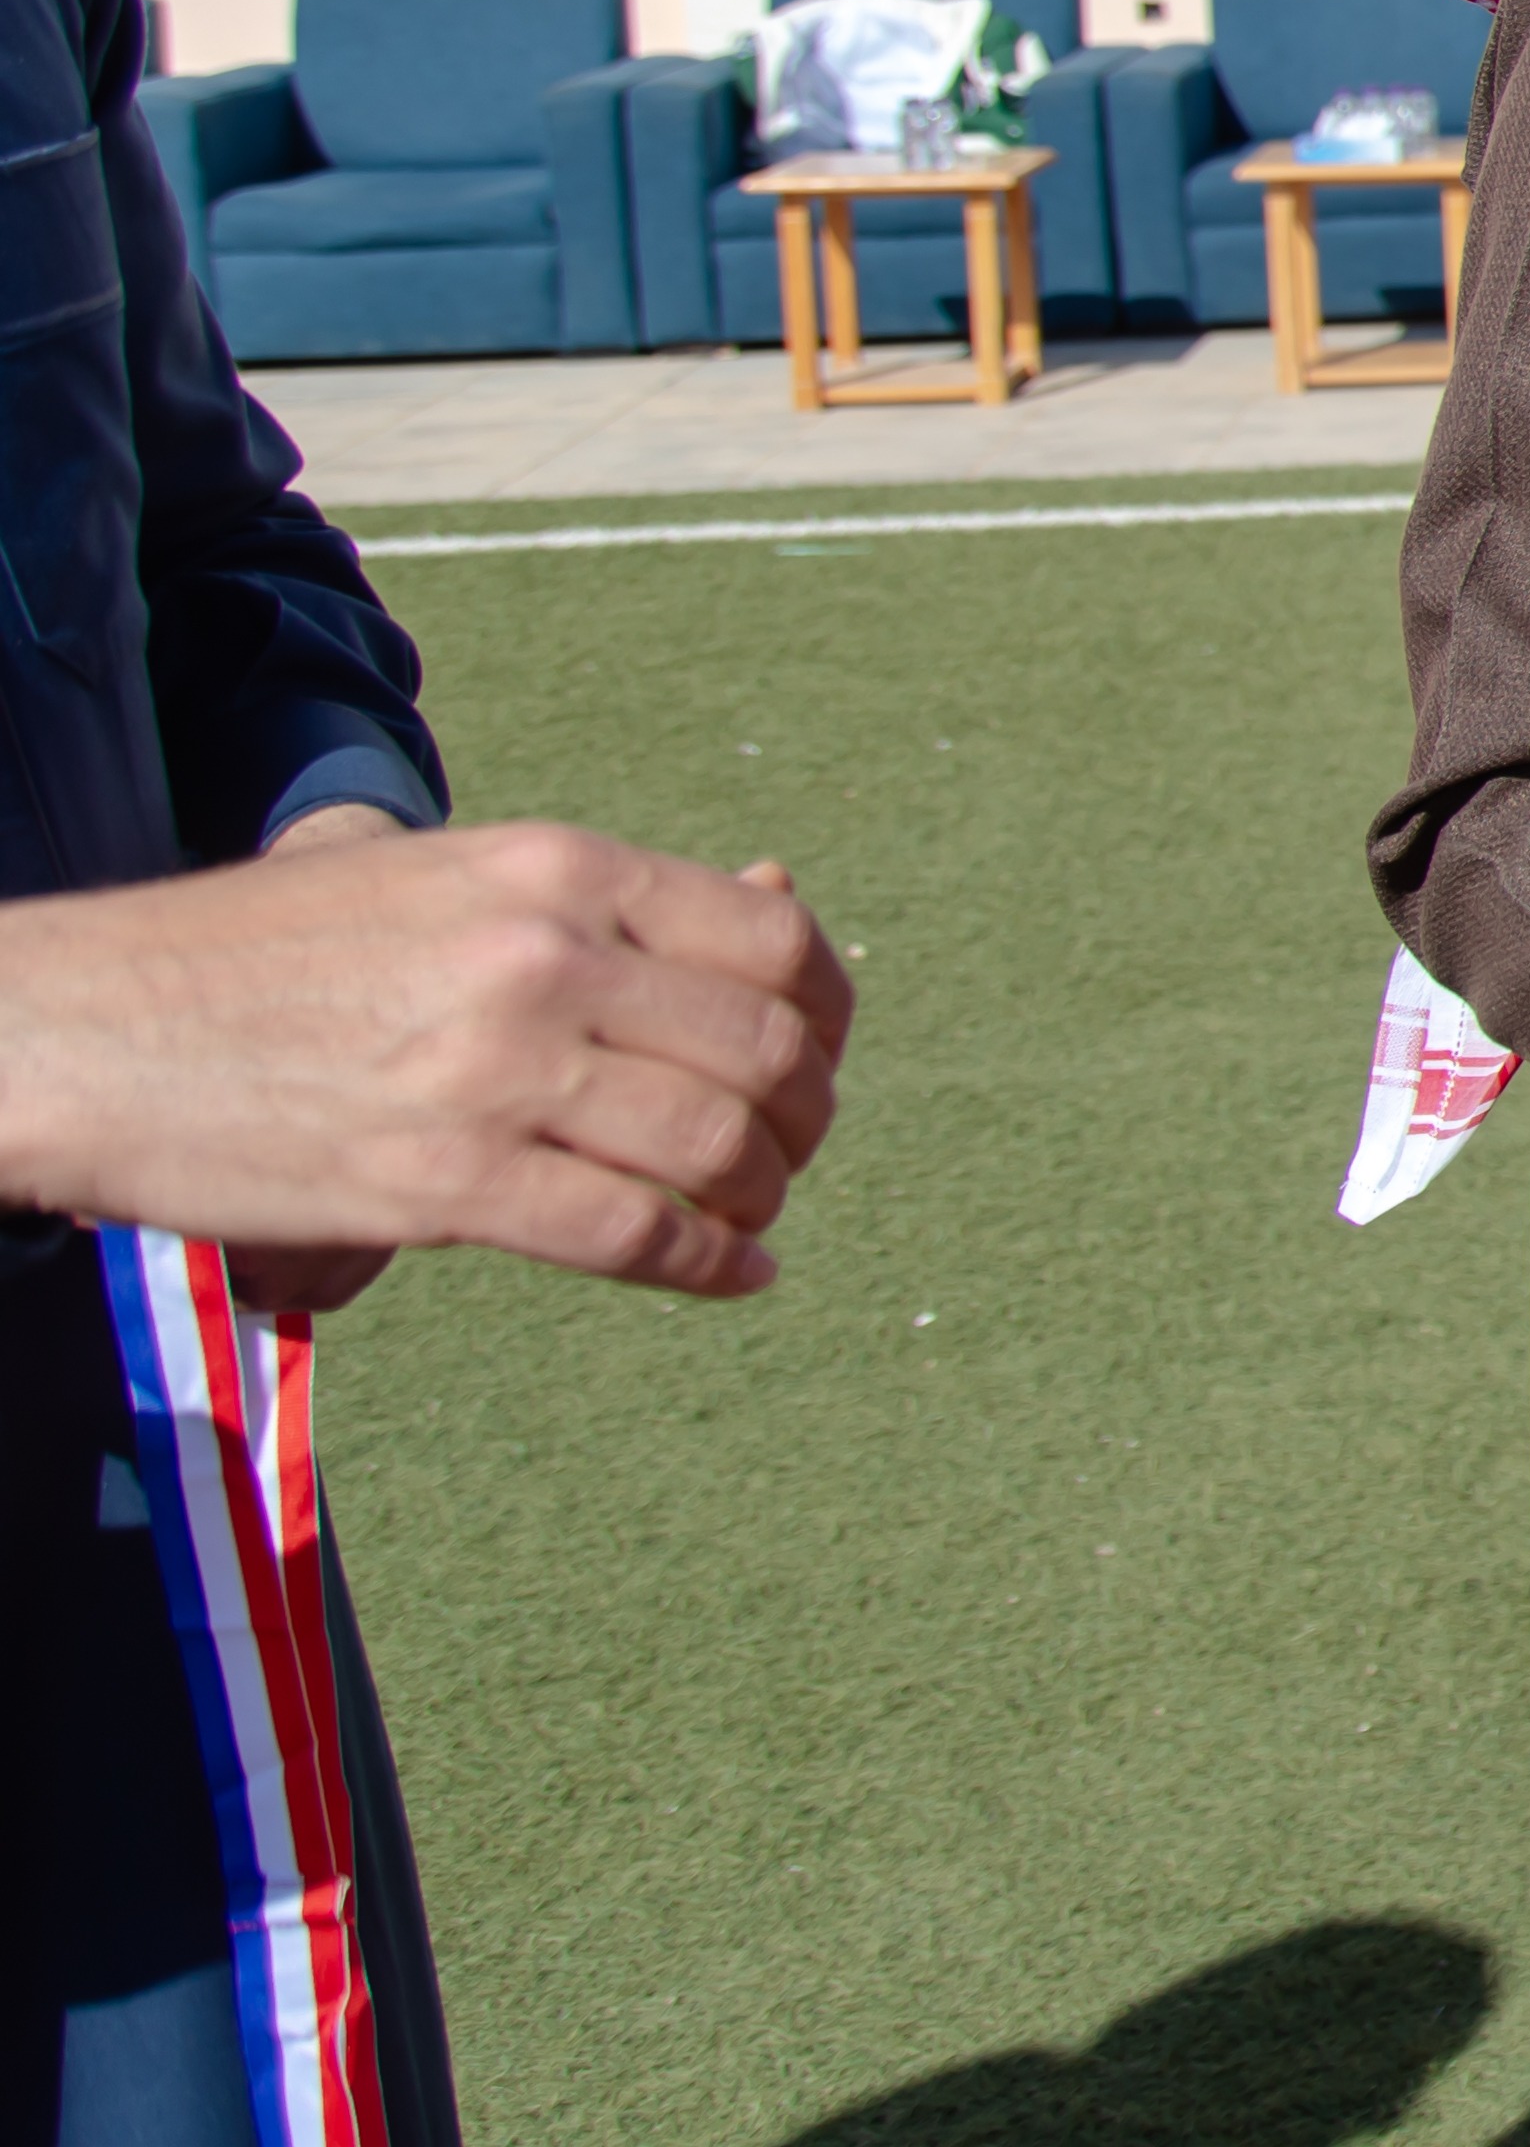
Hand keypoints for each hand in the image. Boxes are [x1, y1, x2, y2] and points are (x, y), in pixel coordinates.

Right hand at [0, 825, 849, 1297]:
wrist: (84, 1025)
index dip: (827, 1017)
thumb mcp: (445, 877)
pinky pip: (631, 1233)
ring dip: (760, 1200)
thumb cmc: (267, 954)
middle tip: (785, 1157)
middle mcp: (548, 958)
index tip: (815, 1064)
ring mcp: (497, 1071)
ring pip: (716, 1149)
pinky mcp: (442, 1183)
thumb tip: (779, 890)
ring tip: (747, 1219)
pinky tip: (729, 1277)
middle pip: (767, 1052)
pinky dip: (706, 1267)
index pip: (776, 939)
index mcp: (559, 870)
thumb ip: (601, 900)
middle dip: (804, 1121)